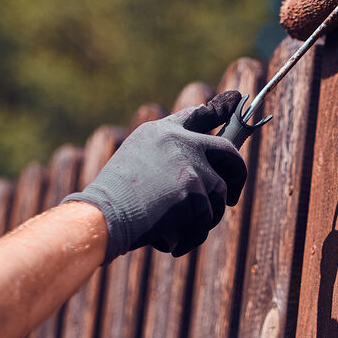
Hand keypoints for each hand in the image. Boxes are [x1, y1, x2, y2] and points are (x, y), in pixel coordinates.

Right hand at [64, 91, 246, 262]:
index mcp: (163, 132)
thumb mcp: (136, 159)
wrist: (100, 216)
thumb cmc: (114, 197)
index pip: (198, 115)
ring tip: (176, 228)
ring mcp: (189, 167)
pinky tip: (167, 240)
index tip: (237, 98)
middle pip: (229, 154)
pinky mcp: (193, 194)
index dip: (220, 108)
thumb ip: (167, 151)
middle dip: (237, 177)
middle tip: (232, 197)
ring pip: (218, 197)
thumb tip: (198, 155)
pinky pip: (204, 223)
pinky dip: (188, 238)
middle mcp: (180, 143)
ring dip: (203, 219)